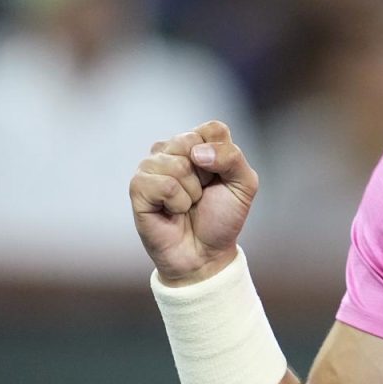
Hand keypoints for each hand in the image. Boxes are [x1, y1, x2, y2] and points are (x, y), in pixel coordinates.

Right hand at [129, 120, 257, 283]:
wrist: (205, 254)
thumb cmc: (222, 218)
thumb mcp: (244, 185)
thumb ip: (232, 158)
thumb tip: (196, 152)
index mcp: (197, 144)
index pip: (212, 129)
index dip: (223, 157)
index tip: (220, 179)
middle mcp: (170, 150)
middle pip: (192, 143)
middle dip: (206, 176)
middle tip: (202, 195)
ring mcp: (151, 167)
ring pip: (178, 165)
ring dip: (191, 193)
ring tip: (187, 205)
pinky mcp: (138, 187)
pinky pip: (164, 184)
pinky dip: (177, 203)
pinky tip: (173, 211)